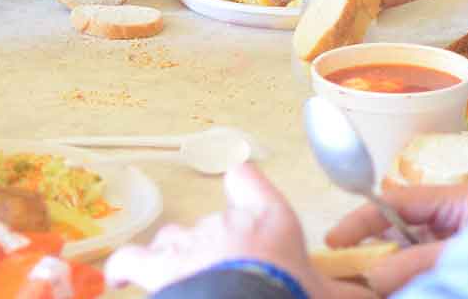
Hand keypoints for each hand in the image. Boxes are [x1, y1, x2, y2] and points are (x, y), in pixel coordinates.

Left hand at [107, 165, 358, 295]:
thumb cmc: (291, 297)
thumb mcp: (327, 297)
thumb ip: (345, 293)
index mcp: (269, 221)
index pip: (248, 181)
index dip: (243, 186)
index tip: (239, 186)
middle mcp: (226, 223)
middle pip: (213, 225)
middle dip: (218, 251)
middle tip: (233, 284)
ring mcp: (188, 244)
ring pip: (175, 240)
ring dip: (180, 259)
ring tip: (191, 287)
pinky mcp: (156, 268)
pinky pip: (132, 260)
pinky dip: (126, 268)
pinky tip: (121, 279)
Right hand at [324, 183, 467, 292]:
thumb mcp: (464, 251)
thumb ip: (418, 261)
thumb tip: (372, 275)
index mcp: (457, 200)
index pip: (397, 201)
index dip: (363, 219)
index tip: (335, 240)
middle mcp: (456, 222)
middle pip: (400, 232)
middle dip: (374, 251)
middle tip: (349, 272)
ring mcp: (460, 247)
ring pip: (412, 257)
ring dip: (392, 272)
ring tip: (372, 286)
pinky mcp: (464, 268)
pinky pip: (428, 272)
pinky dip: (412, 282)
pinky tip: (397, 288)